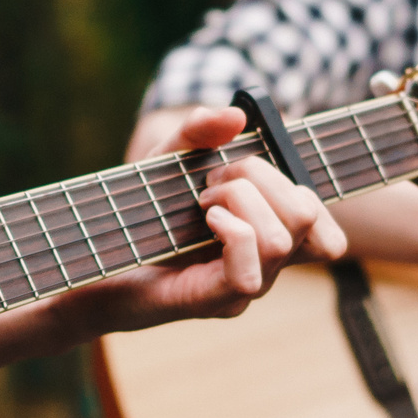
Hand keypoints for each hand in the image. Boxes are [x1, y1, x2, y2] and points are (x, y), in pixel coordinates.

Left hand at [85, 106, 348, 330]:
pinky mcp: (212, 302)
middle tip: (212, 178)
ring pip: (282, 241)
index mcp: (266, 240)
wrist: (90, 259)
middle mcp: (263, 268)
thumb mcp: (166, 161)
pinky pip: (248, 272)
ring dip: (241, 199)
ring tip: (202, 199)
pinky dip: (232, 231)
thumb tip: (235, 115)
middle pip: (306, 218)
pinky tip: (205, 219)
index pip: (327, 235)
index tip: (249, 168)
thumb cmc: (134, 215)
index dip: (308, 196)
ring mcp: (241, 289)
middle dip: (260, 178)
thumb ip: (198, 133)